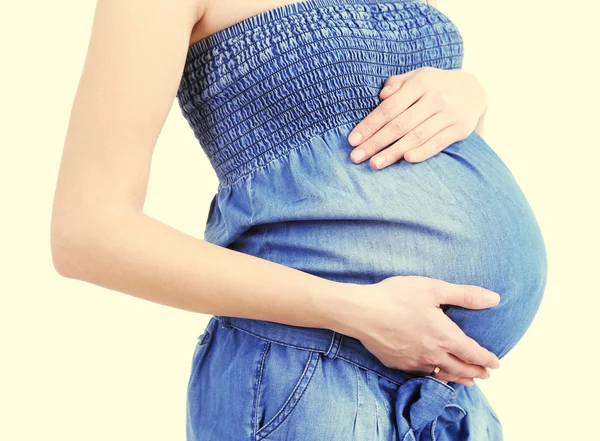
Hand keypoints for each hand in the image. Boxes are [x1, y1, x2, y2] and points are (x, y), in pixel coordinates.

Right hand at [336, 275, 500, 385]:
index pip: (474, 354)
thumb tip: (494, 298)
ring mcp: (414, 361)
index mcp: (445, 337)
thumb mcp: (432, 289)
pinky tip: (433, 372)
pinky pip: (422, 373)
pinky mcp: (398, 364)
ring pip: (442, 375)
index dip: (488, 359)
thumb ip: (464, 295)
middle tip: (485, 374)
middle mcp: (433, 354)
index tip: (496, 363)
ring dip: (457, 378)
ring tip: (465, 380)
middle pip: (461, 369)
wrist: (361, 312)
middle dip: (476, 372)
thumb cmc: (396, 297)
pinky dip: (434, 375)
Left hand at [347, 67, 487, 167]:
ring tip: (375, 164)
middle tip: (356, 157)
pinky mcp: (460, 128)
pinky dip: (423, 151)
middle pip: (400, 124)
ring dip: (393, 152)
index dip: (369, 124)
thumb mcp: (417, 77)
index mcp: (421, 82)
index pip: (389, 107)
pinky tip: (407, 159)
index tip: (352, 140)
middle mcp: (435, 97)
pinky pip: (439, 142)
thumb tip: (381, 95)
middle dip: (375, 142)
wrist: (473, 89)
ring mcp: (449, 113)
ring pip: (416, 135)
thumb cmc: (434, 86)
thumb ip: (397, 83)